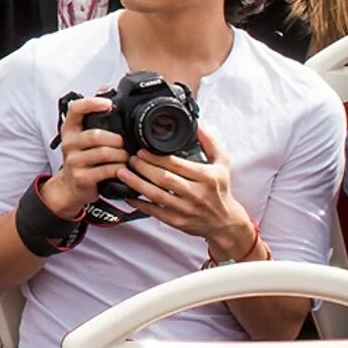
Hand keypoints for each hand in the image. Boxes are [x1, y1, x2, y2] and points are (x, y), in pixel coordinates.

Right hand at [40, 94, 131, 215]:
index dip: (92, 104)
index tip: (109, 104)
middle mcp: (69, 143)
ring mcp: (73, 161)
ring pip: (104, 153)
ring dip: (121, 155)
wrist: (70, 187)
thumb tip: (105, 88)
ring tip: (125, 157)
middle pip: (97, 135)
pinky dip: (119, 169)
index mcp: (69, 129)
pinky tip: (122, 169)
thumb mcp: (82, 135)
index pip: (76, 109)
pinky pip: (106, 170)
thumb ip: (93, 113)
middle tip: (124, 144)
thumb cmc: (81, 158)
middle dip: (117, 140)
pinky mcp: (81, 177)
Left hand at [115, 128, 251, 251]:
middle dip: (143, 168)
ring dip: (136, 183)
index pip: (178, 165)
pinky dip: (138, 203)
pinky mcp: (177, 221)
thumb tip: (198, 125)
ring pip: (156, 195)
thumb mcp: (222, 164)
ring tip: (122, 172)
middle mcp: (196, 194)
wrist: (224, 222)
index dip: (157, 157)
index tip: (142, 151)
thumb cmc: (220, 190)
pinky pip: (154, 212)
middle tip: (130, 159)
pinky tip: (127, 194)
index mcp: (207, 177)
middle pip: (164, 179)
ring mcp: (185, 209)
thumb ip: (210, 143)